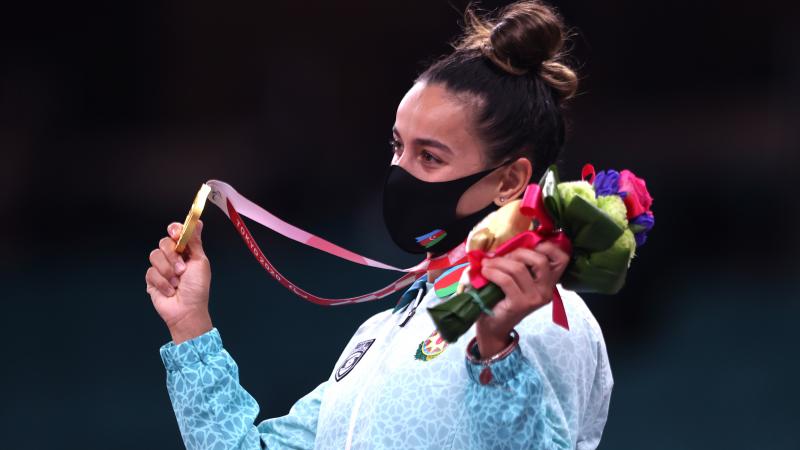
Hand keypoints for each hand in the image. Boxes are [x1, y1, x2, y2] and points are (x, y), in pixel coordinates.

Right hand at [145, 220, 211, 343]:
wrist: (186, 310)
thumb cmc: (197, 288)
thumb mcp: (200, 262)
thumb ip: (195, 242)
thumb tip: (198, 221)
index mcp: (186, 251)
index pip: (176, 232)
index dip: (174, 230)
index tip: (176, 233)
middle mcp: (173, 257)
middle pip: (164, 242)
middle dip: (173, 256)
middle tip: (182, 269)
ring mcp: (161, 267)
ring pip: (155, 255)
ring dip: (168, 271)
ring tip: (176, 282)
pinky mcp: (152, 279)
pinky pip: (150, 272)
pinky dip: (162, 282)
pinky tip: (170, 290)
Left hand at [474, 241, 569, 356]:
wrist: (493, 327)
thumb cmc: (503, 299)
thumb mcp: (517, 279)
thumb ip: (520, 263)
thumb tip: (508, 243)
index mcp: (549, 282)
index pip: (562, 258)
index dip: (547, 246)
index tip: (527, 245)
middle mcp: (546, 291)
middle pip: (540, 260)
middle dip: (518, 252)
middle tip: (502, 257)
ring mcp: (535, 298)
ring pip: (518, 268)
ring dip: (498, 262)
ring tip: (487, 265)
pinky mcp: (520, 304)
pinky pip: (506, 280)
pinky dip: (493, 272)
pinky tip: (485, 272)